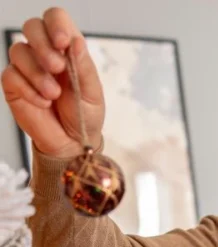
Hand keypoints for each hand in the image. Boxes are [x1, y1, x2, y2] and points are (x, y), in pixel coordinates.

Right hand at [1, 8, 103, 157]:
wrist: (73, 143)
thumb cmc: (85, 116)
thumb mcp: (92, 93)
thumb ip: (83, 67)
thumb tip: (76, 41)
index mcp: (67, 49)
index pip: (56, 19)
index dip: (56, 24)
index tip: (63, 42)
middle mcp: (44, 53)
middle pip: (31, 26)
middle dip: (44, 46)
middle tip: (58, 68)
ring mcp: (27, 68)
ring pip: (18, 50)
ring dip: (37, 73)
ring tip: (53, 95)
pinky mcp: (14, 84)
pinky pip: (12, 75)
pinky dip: (29, 90)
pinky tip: (43, 103)